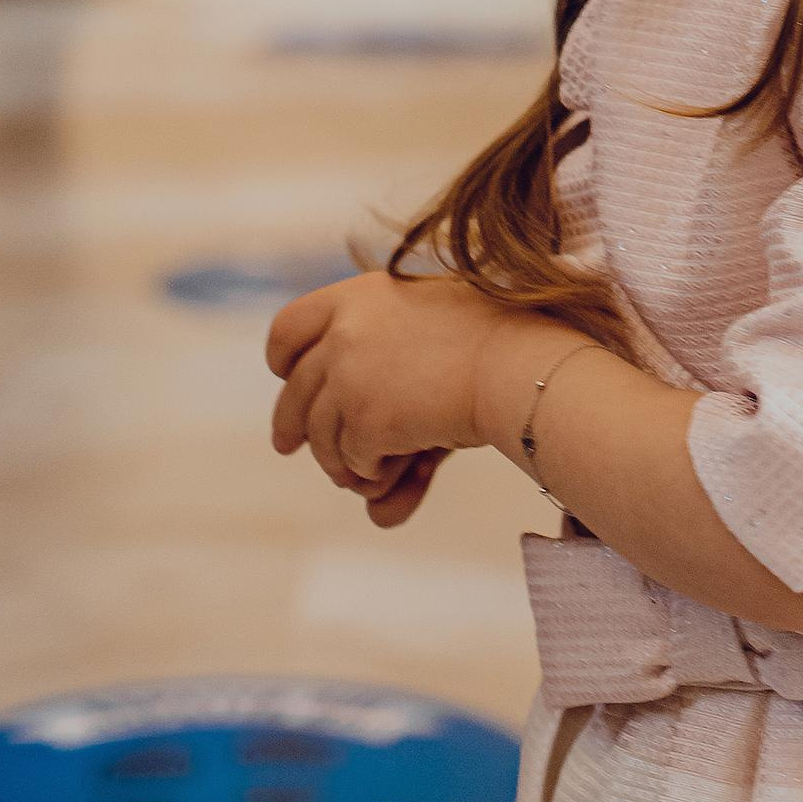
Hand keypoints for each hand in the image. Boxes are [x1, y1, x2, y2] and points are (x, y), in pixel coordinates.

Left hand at [266, 271, 544, 521]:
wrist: (518, 362)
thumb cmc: (494, 347)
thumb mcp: (432, 345)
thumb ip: (396, 397)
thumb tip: (377, 505)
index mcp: (360, 297)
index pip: (291, 326)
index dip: (284, 356)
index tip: (285, 374)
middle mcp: (344, 332)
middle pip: (297, 390)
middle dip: (290, 423)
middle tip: (286, 446)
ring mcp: (349, 375)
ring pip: (321, 438)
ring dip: (341, 462)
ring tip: (371, 472)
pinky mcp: (365, 418)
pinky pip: (354, 463)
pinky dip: (375, 473)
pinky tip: (409, 465)